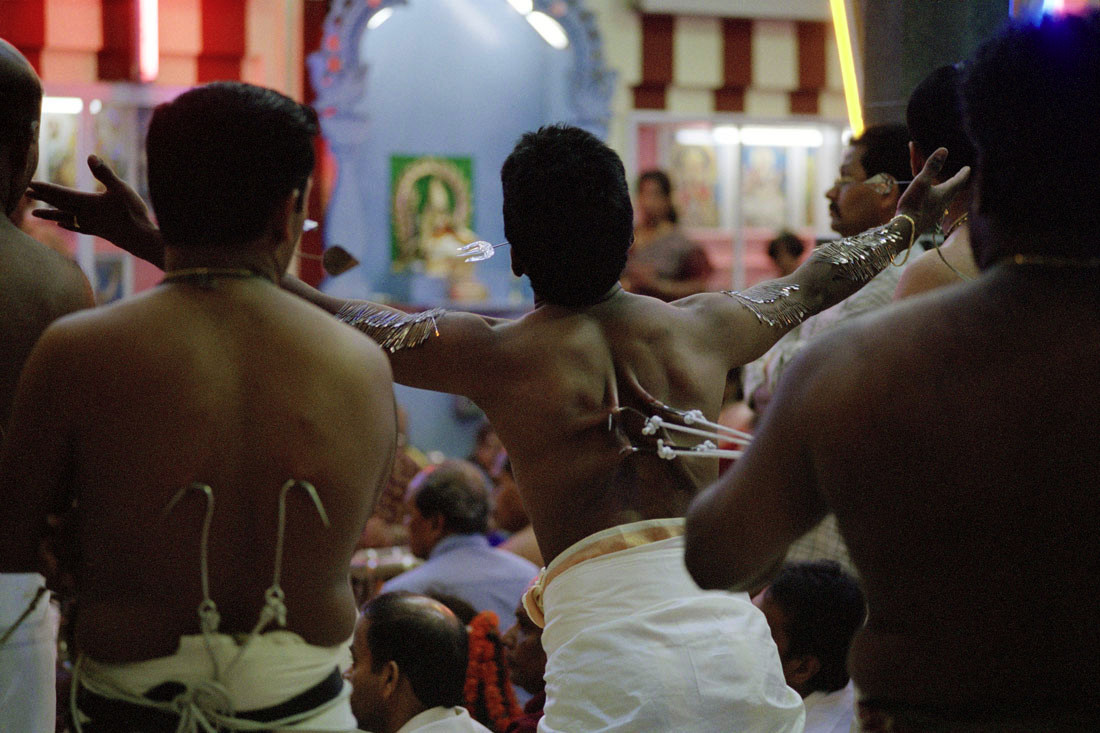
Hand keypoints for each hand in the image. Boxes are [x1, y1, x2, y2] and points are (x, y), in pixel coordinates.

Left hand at [28, 155, 164, 267]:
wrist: (141, 239)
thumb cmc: (133, 212)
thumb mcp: (121, 189)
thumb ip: (105, 173)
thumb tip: (90, 156)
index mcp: (87, 202)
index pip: (60, 194)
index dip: (45, 188)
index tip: (30, 183)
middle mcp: (84, 214)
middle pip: (58, 205)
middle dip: (42, 198)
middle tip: (26, 194)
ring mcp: (90, 224)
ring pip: (64, 217)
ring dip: (49, 214)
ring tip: (34, 213)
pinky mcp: (97, 231)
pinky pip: (76, 227)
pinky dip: (66, 224)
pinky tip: (61, 224)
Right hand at [896, 147, 970, 235]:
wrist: (905, 230)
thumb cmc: (913, 205)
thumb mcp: (921, 182)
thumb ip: (932, 166)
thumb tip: (944, 149)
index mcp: (945, 193)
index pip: (958, 181)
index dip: (963, 173)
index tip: (967, 168)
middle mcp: (943, 203)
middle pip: (953, 190)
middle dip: (956, 182)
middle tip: (960, 176)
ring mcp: (936, 212)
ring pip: (945, 199)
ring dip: (946, 191)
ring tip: (946, 188)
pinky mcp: (927, 219)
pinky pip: (935, 205)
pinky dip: (936, 199)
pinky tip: (931, 203)